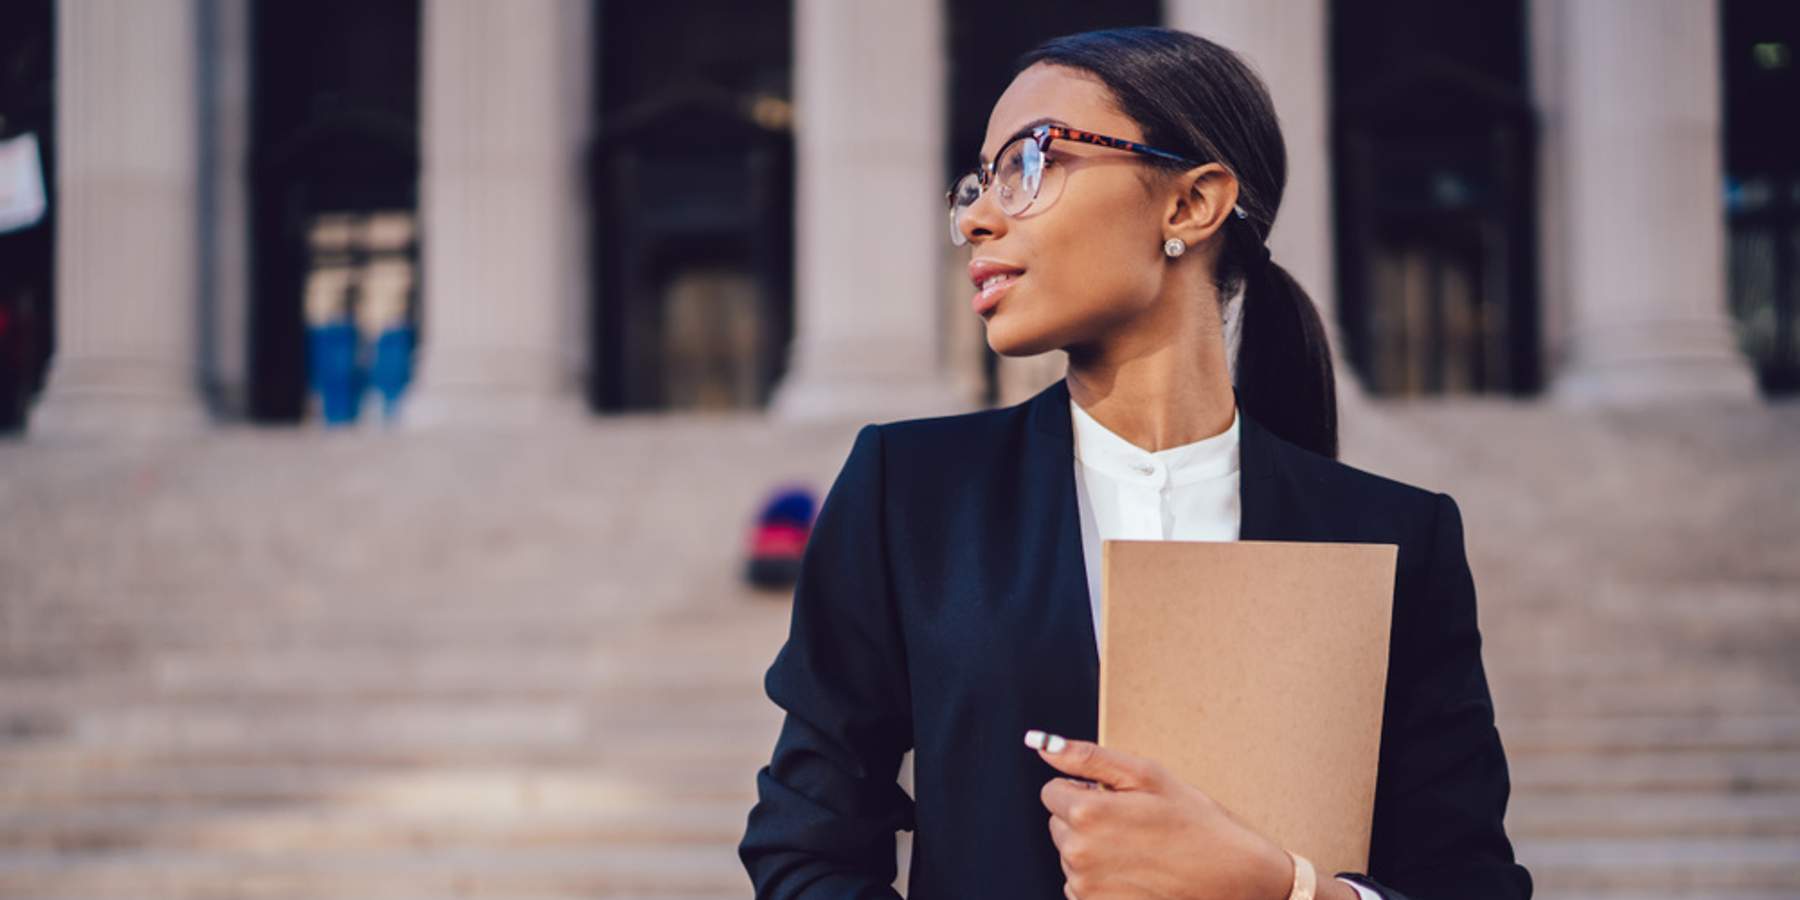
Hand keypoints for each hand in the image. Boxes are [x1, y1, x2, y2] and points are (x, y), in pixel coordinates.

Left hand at [1026, 729, 1294, 899]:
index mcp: (1086, 813)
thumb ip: (1086, 757)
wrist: (1232, 878)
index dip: (1085, 790)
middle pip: (1059, 824)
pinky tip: (1136, 873)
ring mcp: (1085, 888)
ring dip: (1094, 850)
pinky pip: (1080, 886)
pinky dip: (1101, 878)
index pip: (1053, 791)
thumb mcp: (1146, 775)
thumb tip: (1040, 744)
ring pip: (1070, 856)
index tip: (1117, 799)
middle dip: (1086, 820)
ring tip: (1140, 849)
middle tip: (1133, 823)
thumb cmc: (1195, 822)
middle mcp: (1078, 854)